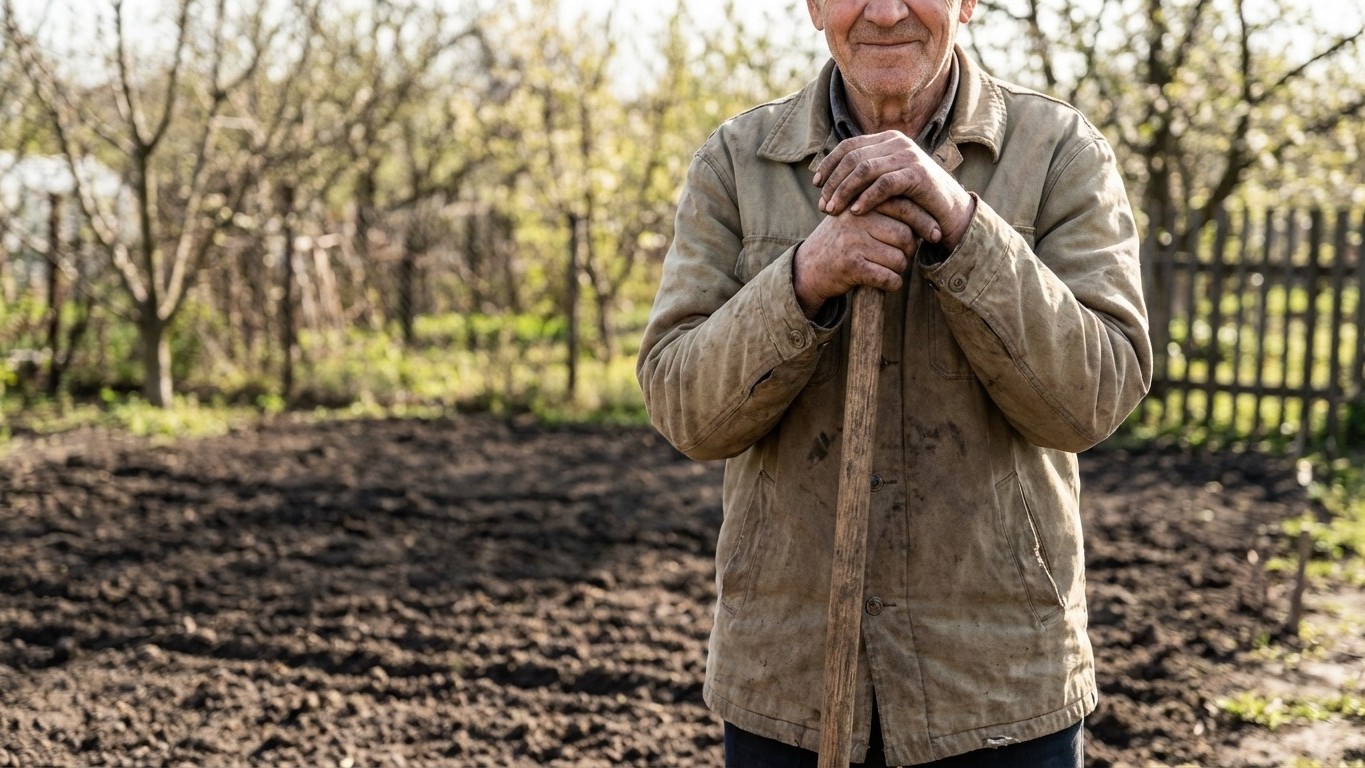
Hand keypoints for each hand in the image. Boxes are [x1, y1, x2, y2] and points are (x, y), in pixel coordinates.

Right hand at [793, 208, 918, 317]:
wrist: (808, 267)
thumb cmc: (842, 242)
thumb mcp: (858, 218)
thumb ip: (885, 211)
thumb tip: (928, 219)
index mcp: (861, 202)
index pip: (903, 206)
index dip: (924, 221)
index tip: (935, 234)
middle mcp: (856, 219)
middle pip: (905, 235)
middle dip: (908, 251)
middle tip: (899, 256)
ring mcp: (853, 242)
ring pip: (899, 259)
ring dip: (898, 269)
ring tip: (885, 268)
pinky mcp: (851, 265)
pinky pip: (888, 277)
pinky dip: (892, 284)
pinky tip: (885, 283)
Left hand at [814, 131, 975, 248]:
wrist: (949, 210)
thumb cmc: (913, 198)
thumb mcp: (887, 180)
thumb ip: (866, 174)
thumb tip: (828, 179)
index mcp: (887, 139)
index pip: (849, 146)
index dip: (829, 164)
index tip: (816, 184)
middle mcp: (897, 142)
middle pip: (853, 158)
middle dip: (833, 182)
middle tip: (823, 205)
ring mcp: (908, 156)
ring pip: (865, 170)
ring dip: (844, 191)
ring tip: (833, 210)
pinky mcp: (917, 174)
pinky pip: (884, 184)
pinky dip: (867, 198)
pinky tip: (856, 212)